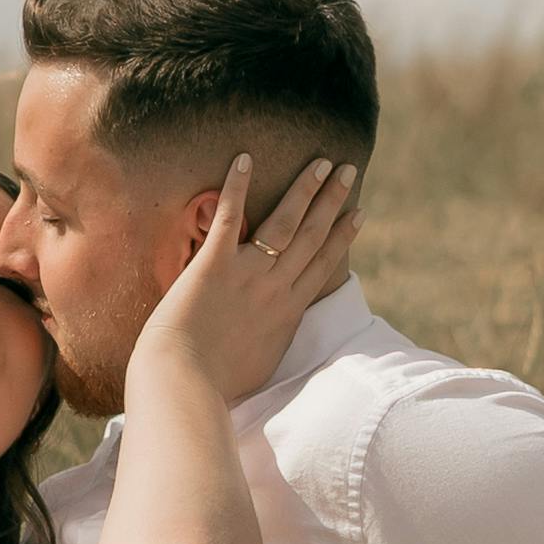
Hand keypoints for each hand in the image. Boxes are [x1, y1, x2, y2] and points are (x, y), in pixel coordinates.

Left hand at [131, 147, 361, 408]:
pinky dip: (237, 187)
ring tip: (321, 162)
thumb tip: (274, 334)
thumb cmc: (217, 385)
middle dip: (332, 200)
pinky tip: (243, 158)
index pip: (323, 264)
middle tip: (348, 170)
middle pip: (312, 235)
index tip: (358, 213)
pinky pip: (229, 219)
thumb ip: (272, 340)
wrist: (185, 383)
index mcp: (288, 311)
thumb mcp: (260, 364)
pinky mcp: (214, 265)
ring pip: (285, 222)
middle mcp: (275, 288)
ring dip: (305, 189)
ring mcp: (247, 274)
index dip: (342, 236)